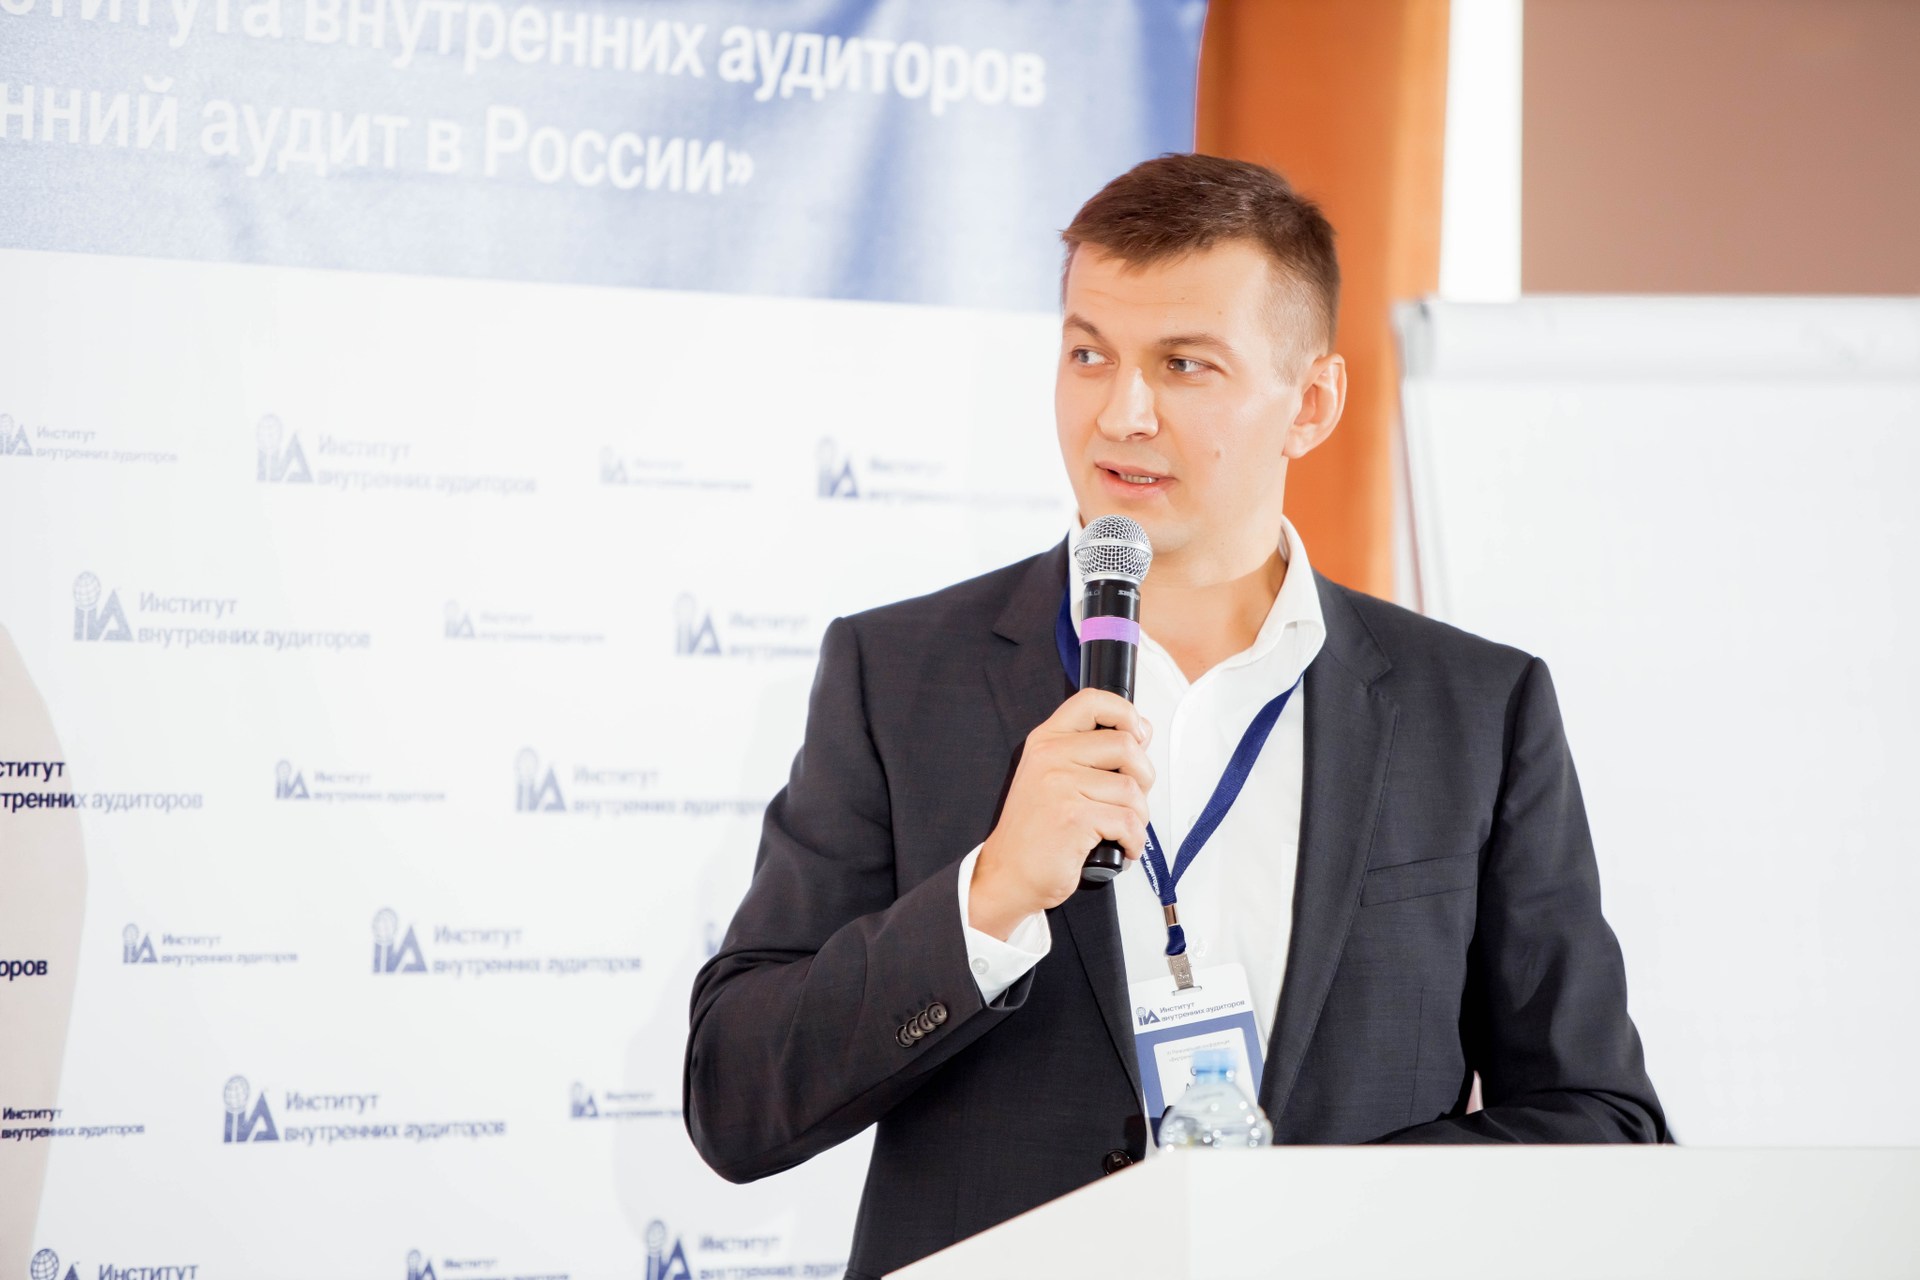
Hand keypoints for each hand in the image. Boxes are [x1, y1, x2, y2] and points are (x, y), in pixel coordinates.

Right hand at [970, 688, 1152, 938]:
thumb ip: (1093, 753)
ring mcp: (1061, 786)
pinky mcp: (1074, 818)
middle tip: (1130, 800)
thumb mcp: (1055, 779)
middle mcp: (1051, 757)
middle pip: (1126, 745)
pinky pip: (1128, 822)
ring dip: (1138, 817)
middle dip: (1143, 777)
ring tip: (1120, 830)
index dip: (1125, 712)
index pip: (1092, 701)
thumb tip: (1141, 731)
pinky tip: (1121, 847)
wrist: (1008, 874)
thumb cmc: (1034, 832)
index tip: (1137, 735)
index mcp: (1046, 741)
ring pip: (1132, 789)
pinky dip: (1134, 841)